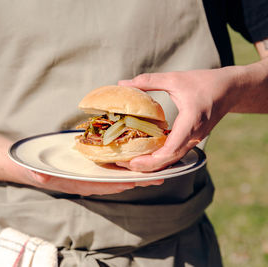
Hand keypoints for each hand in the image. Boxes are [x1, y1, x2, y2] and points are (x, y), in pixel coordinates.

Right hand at [25, 170, 163, 195]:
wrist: (33, 166)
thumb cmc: (36, 168)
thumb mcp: (34, 170)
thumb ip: (38, 174)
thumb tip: (40, 176)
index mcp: (78, 183)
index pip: (102, 185)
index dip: (118, 184)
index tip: (134, 183)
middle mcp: (88, 181)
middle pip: (116, 182)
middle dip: (136, 180)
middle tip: (159, 177)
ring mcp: (91, 174)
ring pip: (118, 175)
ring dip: (136, 172)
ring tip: (157, 168)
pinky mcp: (92, 166)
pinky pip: (113, 167)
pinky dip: (127, 164)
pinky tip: (139, 157)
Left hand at [117, 67, 241, 171]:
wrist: (231, 89)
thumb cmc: (204, 82)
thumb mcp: (174, 78)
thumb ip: (148, 81)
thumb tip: (122, 83)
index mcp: (191, 121)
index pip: (172, 147)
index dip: (153, 158)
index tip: (134, 161)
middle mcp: (194, 135)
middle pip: (170, 159)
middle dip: (148, 166)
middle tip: (125, 165)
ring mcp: (194, 140)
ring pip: (173, 160)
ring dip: (153, 165)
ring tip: (131, 164)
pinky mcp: (192, 140)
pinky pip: (175, 154)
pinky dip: (160, 159)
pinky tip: (145, 156)